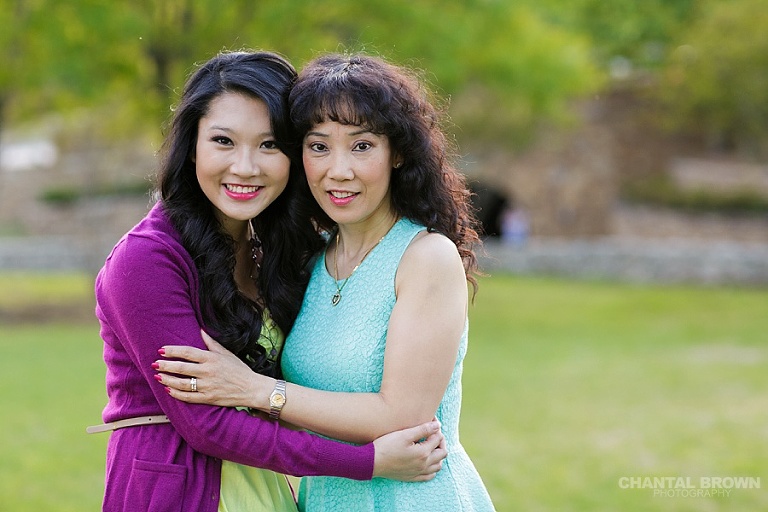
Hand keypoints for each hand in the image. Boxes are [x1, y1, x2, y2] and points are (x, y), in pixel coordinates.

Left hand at [153, 330, 268, 407]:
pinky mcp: (208, 398)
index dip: (173, 351)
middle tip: (154, 364)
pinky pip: (188, 397)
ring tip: (158, 377)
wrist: (251, 388)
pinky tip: (169, 389)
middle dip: (165, 366)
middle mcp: (208, 372)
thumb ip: (212, 343)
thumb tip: (201, 330)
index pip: (187, 352)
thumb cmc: (239, 369)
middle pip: (181, 368)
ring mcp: (207, 386)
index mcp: (212, 358)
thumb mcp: (226, 353)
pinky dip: (176, 393)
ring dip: (167, 380)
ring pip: (182, 383)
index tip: (161, 350)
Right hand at [372, 420, 446, 481]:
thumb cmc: (387, 446)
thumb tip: (438, 425)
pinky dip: (432, 468)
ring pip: (438, 465)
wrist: (372, 462)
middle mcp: (424, 465)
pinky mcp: (412, 477)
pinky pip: (429, 476)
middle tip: (433, 433)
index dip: (436, 427)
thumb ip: (423, 430)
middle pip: (442, 453)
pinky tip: (427, 461)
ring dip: (438, 455)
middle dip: (440, 441)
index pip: (438, 438)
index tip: (431, 420)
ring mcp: (418, 472)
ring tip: (431, 445)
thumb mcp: (405, 434)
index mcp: (423, 453)